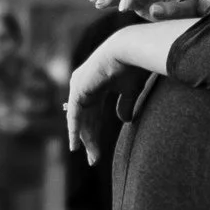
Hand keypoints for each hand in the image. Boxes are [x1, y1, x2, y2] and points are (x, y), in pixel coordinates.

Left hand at [65, 40, 132, 159]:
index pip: (93, 113)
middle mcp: (84, 85)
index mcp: (97, 84)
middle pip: (86, 119)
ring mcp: (78, 86)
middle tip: (94, 160)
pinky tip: (76, 145)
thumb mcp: (130, 91)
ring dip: (85, 140)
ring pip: (80, 119)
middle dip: (91, 140)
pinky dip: (75, 131)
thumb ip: (126, 104)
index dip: (96, 131)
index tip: (98, 150)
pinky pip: (75, 115)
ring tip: (91, 158)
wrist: (130, 50)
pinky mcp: (77, 89)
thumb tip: (125, 121)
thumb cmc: (133, 66)